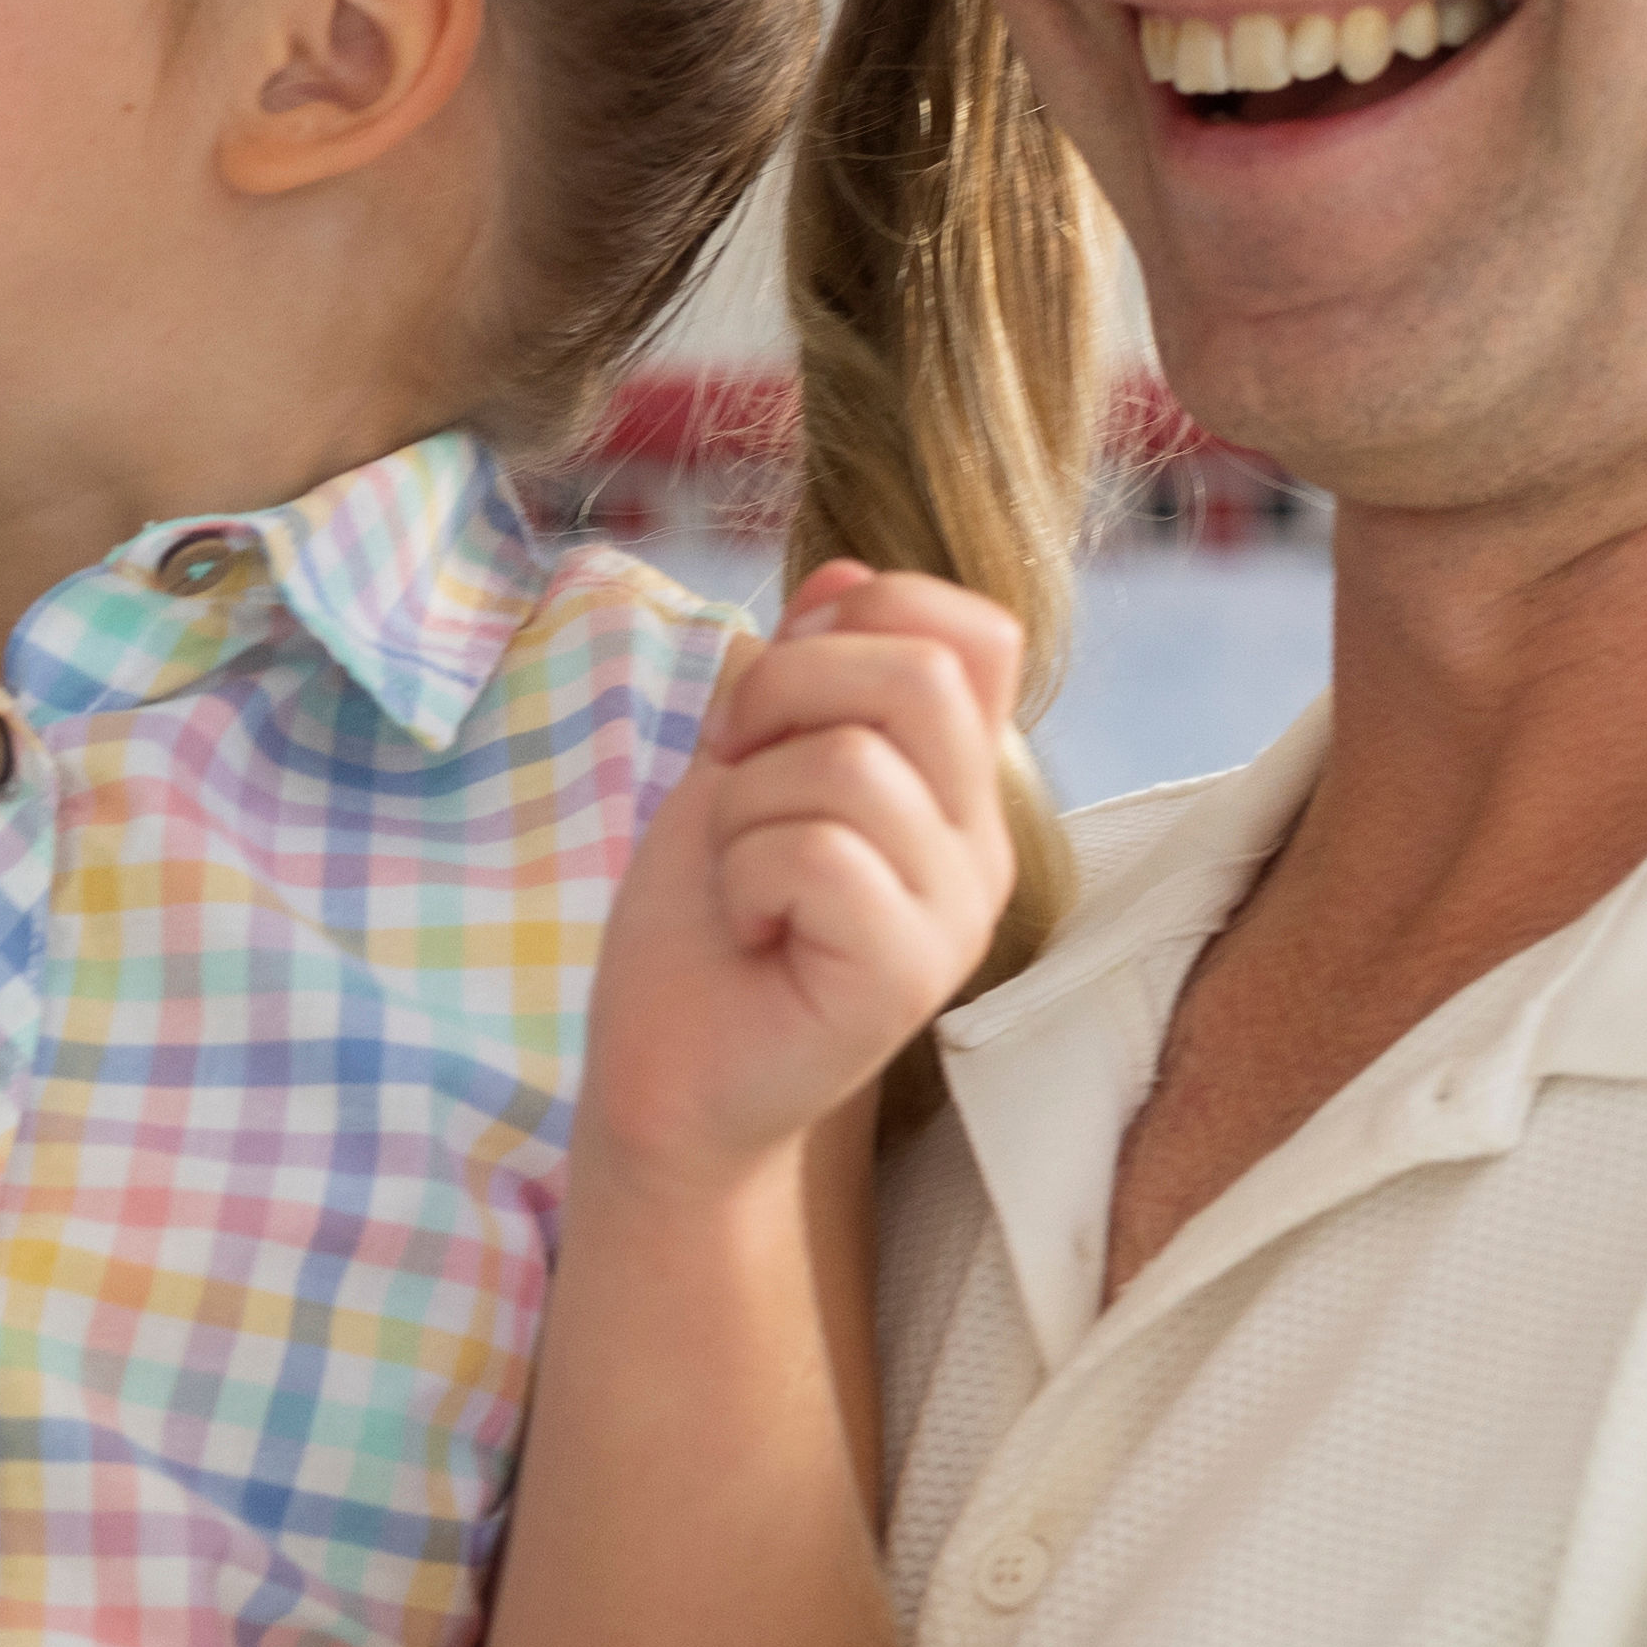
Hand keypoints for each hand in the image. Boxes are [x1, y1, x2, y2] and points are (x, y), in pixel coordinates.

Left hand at [576, 562, 1029, 1187]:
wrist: (667, 1074)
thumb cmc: (704, 921)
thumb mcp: (738, 763)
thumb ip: (794, 674)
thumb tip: (844, 573)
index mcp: (953, 777)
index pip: (976, 630)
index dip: (856, 623)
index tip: (772, 702)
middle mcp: (979, 838)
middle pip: (919, 673)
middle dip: (779, 697)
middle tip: (731, 779)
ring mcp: (956, 909)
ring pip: (852, 764)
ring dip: (745, 807)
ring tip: (741, 878)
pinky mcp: (911, 974)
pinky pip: (820, 855)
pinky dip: (746, 876)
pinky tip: (750, 927)